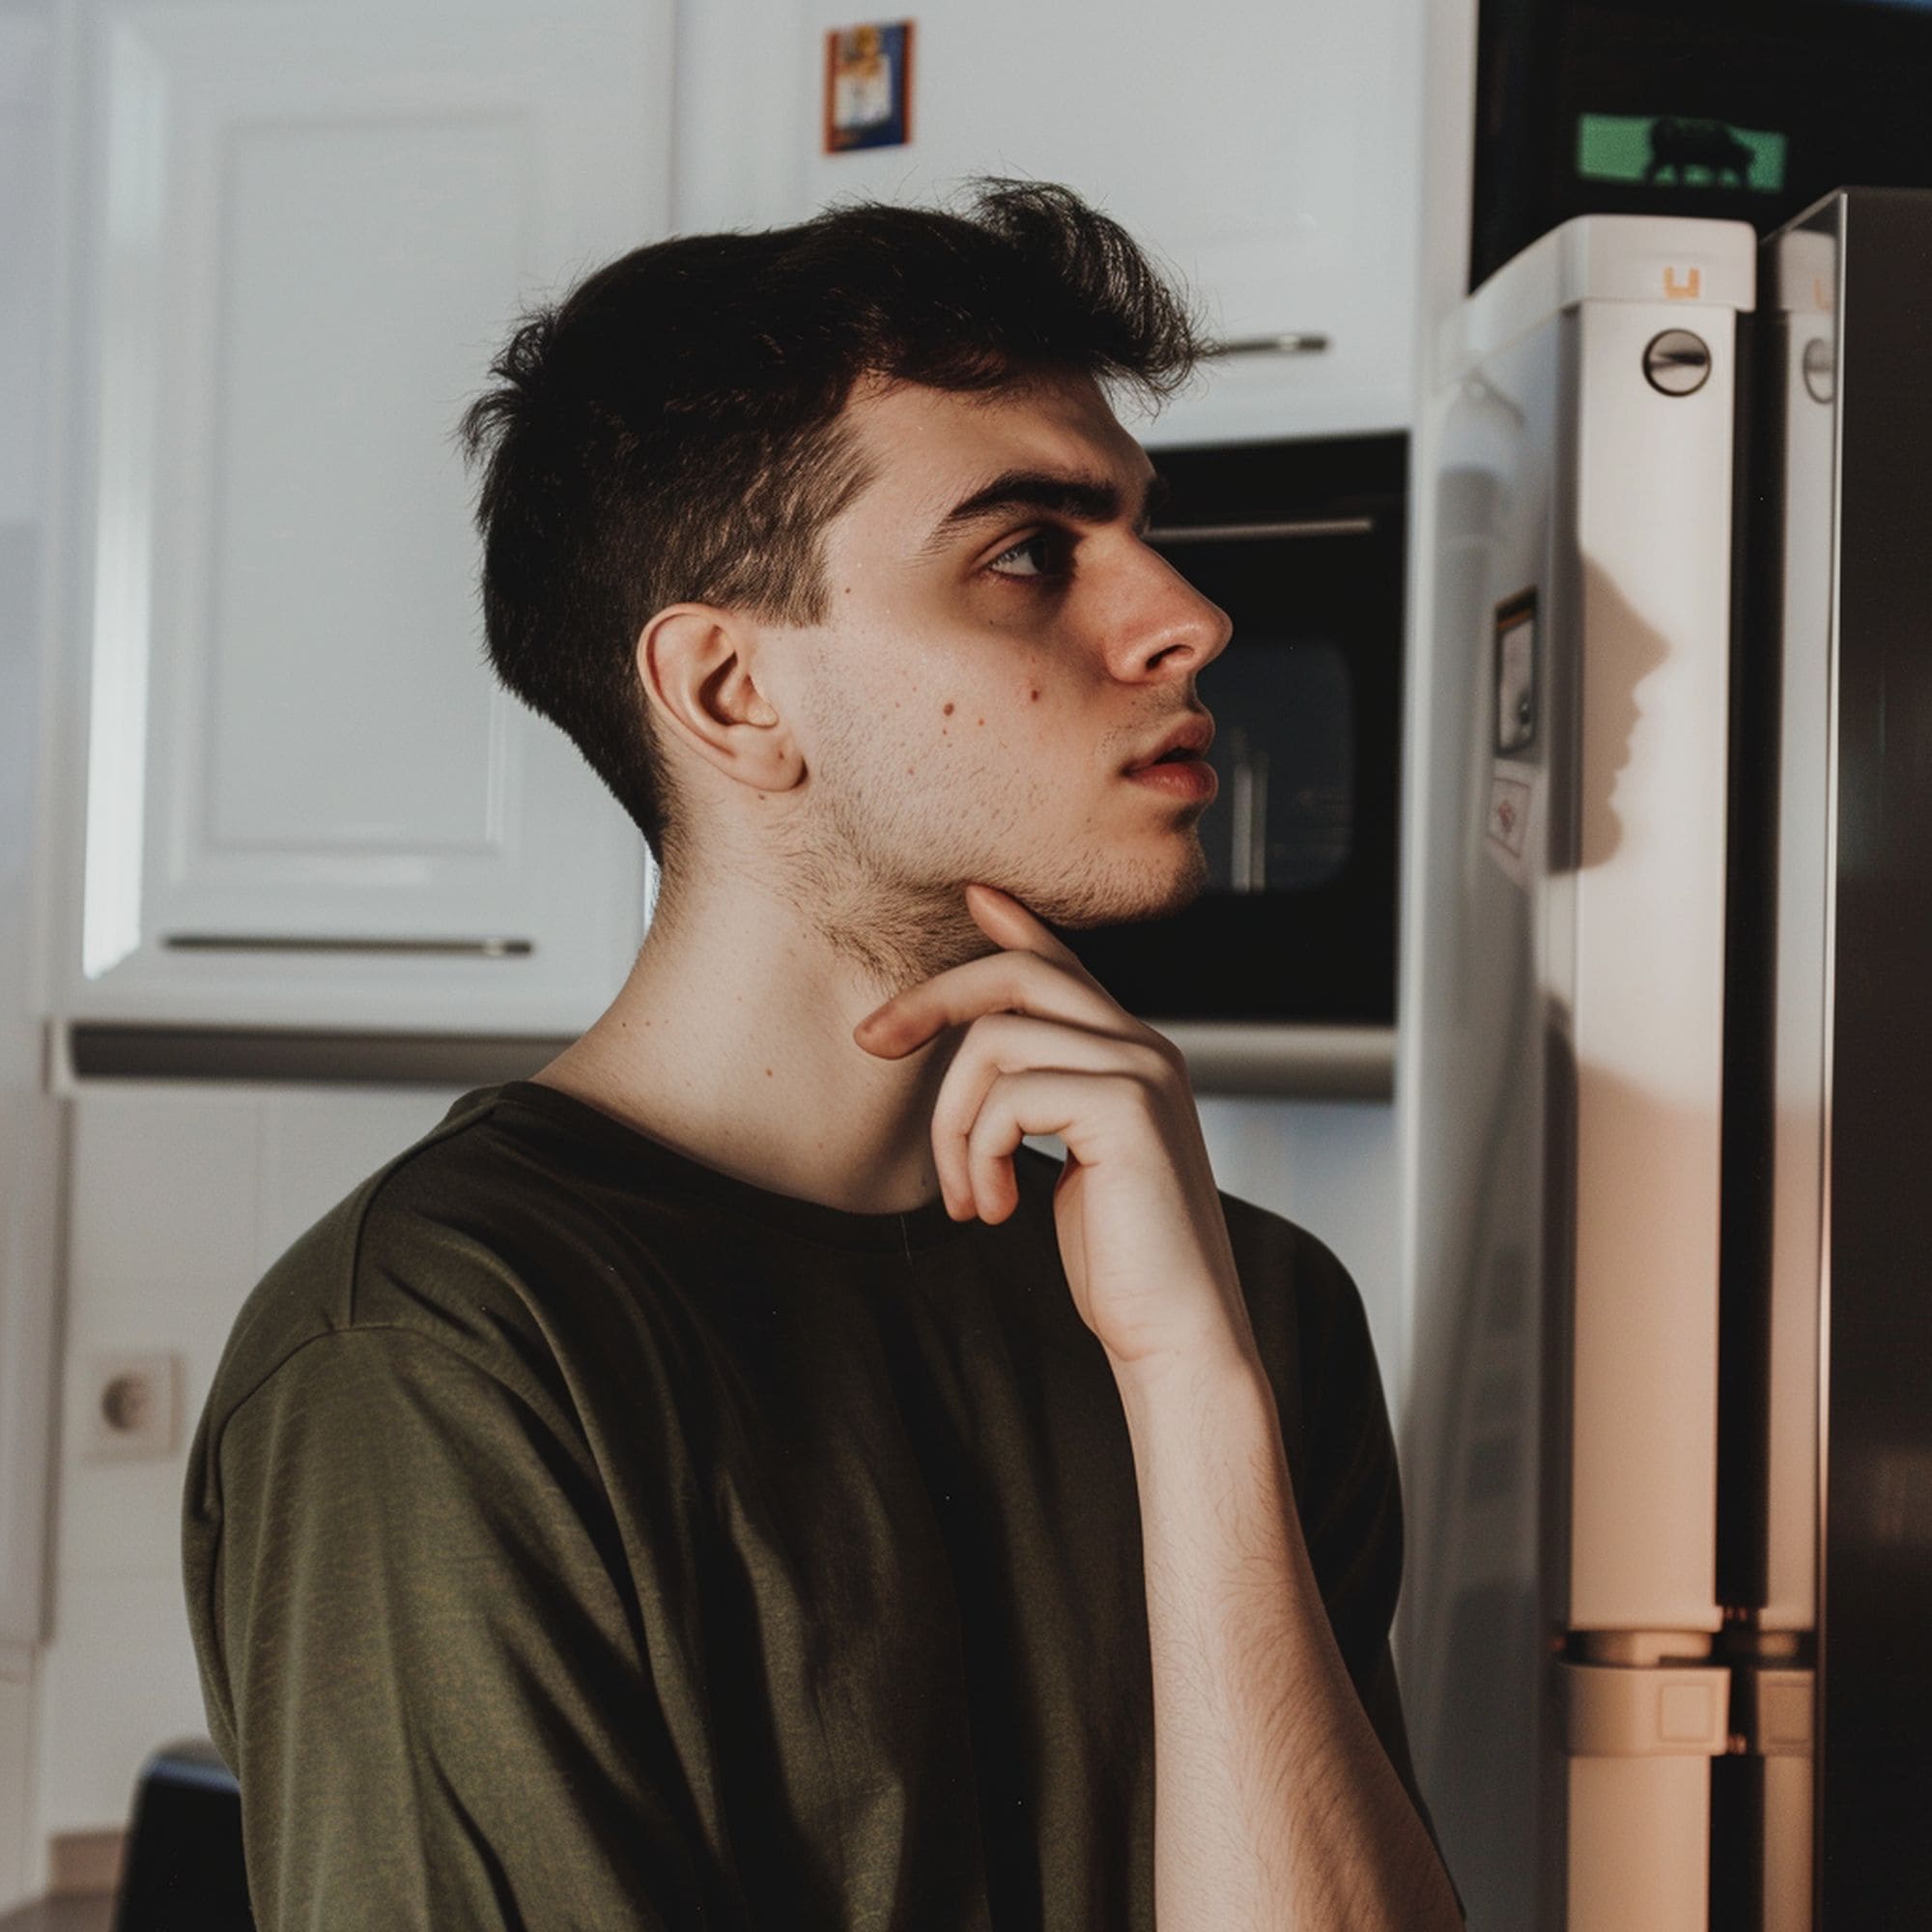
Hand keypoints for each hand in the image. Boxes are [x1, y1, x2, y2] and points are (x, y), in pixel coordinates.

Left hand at [853, 883, 1259, 1375]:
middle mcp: (1145, 1048)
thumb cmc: (1123, 1261)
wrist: (1178, 1334)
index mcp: (1135, 1056)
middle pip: (1016, 976)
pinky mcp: (1126, 1108)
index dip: (1016, 924)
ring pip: (995, 1042)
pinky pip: (1008, 1096)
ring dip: (952, 1127)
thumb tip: (994, 1064)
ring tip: (969, 1198)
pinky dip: (978, 1155)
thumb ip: (1048, 1101)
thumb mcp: (1075, 1164)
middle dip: (929, 1001)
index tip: (973, 895)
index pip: (1065, 966)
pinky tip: (997, 1208)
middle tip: (870, 1043)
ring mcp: (1141, 1071)